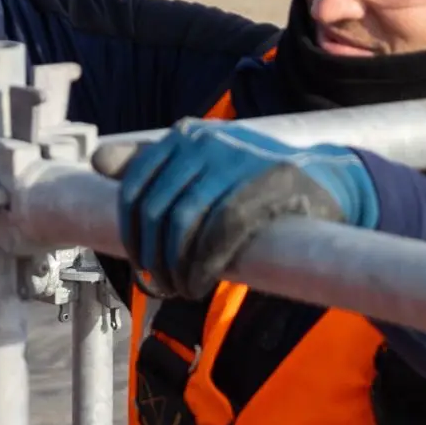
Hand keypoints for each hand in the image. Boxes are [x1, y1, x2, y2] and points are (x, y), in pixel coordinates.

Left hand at [97, 120, 377, 298]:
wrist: (328, 181)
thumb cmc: (255, 181)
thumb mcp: (202, 166)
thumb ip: (152, 165)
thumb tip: (97, 161)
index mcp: (185, 136)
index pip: (135, 186)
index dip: (130, 232)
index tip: (139, 263)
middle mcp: (205, 140)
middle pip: (157, 208)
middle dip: (152, 255)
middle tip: (159, 285)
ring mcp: (235, 159)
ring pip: (184, 221)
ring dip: (176, 266)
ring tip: (181, 289)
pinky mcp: (266, 185)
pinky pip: (220, 231)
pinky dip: (204, 264)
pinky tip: (202, 282)